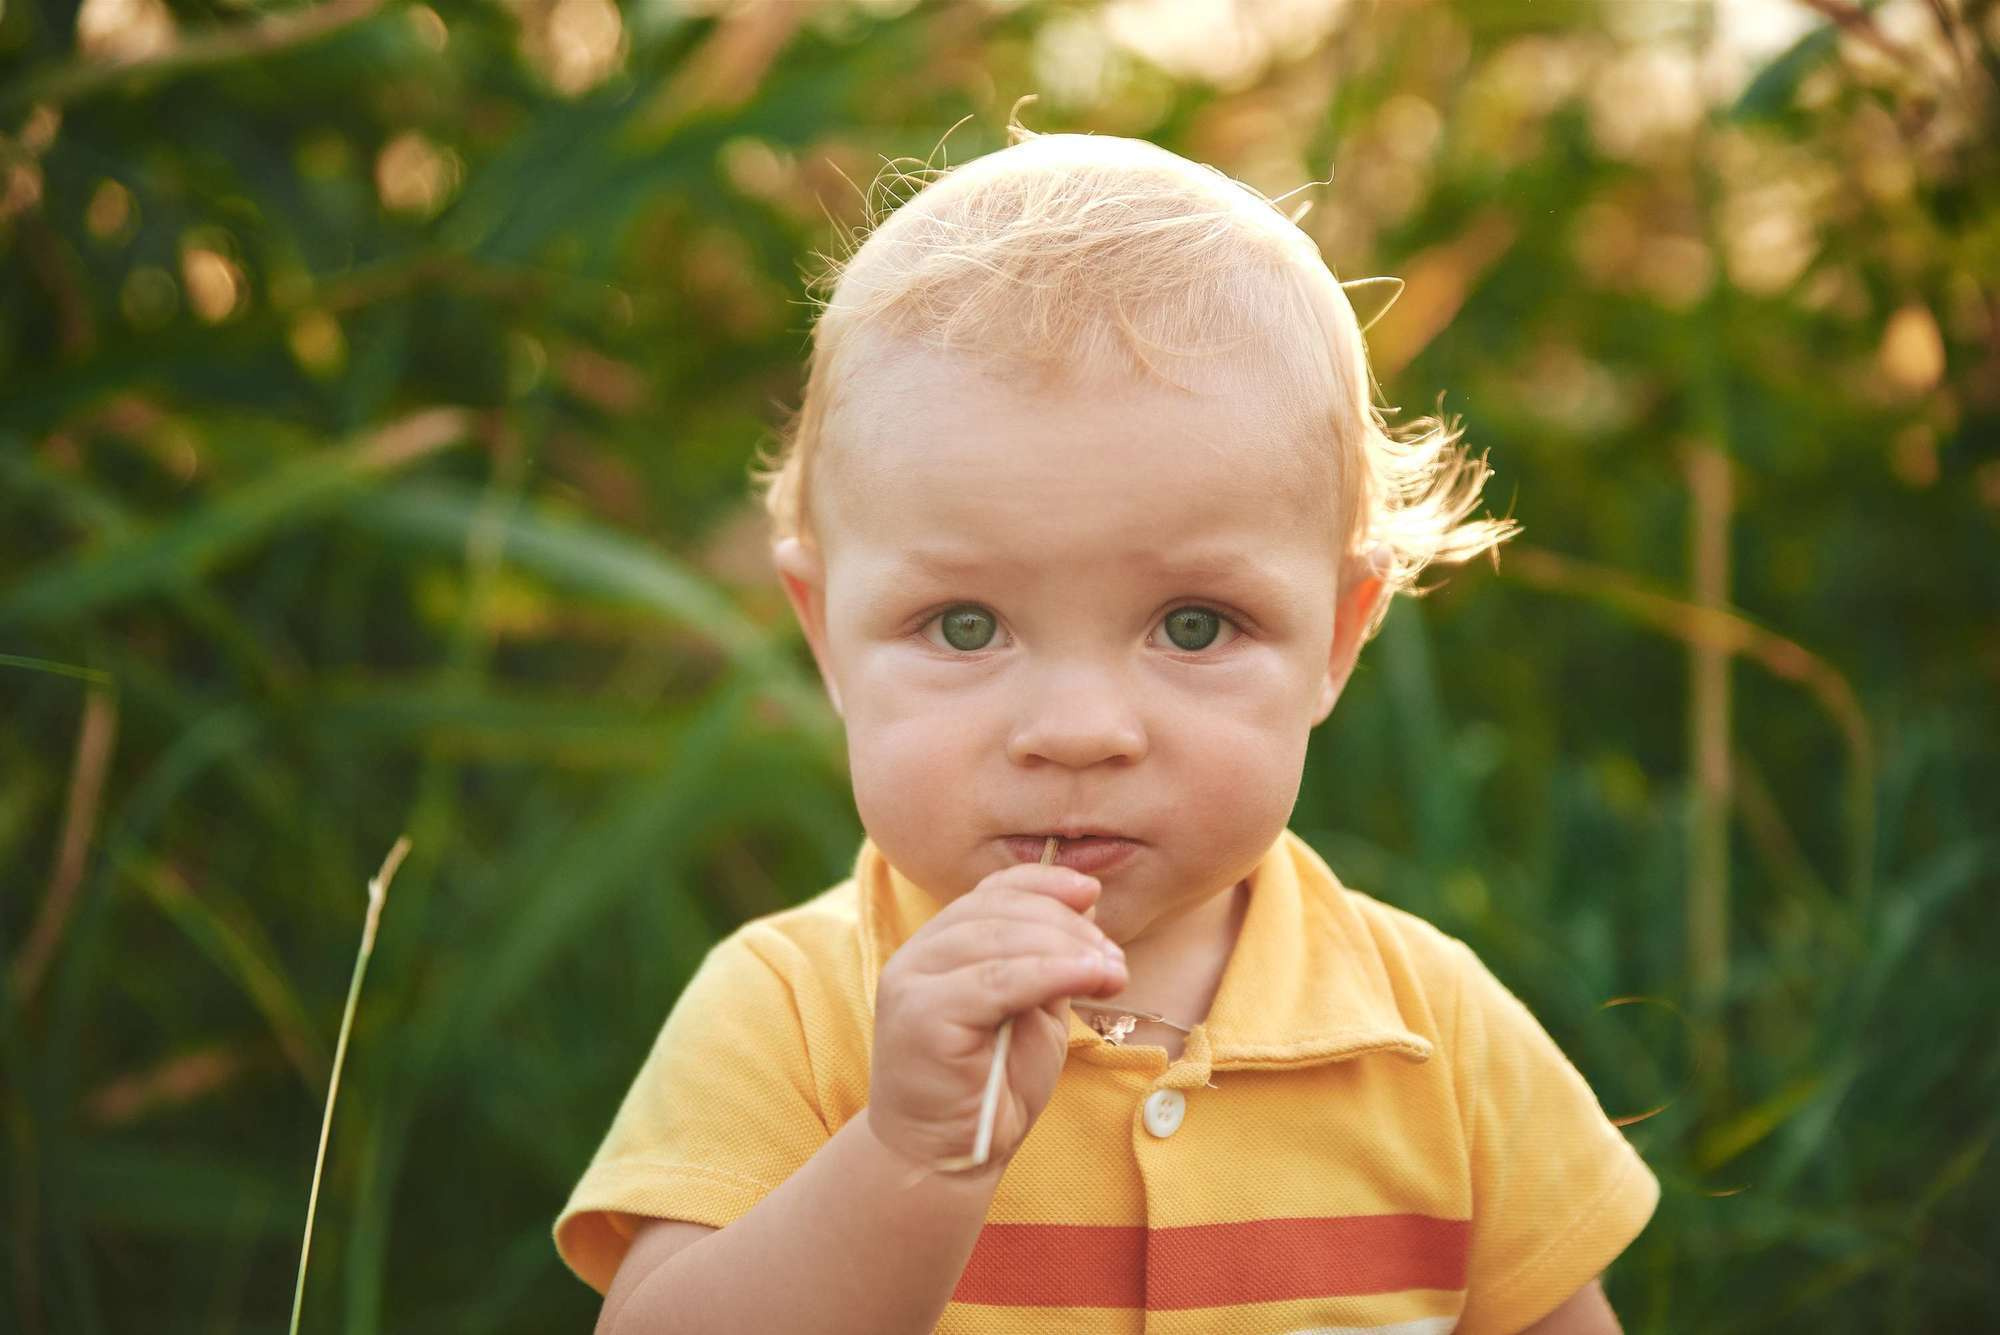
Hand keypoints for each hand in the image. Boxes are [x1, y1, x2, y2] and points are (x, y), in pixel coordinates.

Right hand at [868, 862, 1127, 1174]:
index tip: (1092, 892)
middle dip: (1067, 925)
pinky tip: (1090, 976)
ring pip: (1001, 940)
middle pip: (1000, 911)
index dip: (1044, 883)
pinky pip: (998, 980)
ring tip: (1113, 971)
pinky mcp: (921, 1016)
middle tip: (1114, 957)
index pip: (991, 893)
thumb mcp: (1031, 1011)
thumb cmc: (991, 1087)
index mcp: (937, 947)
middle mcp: (916, 957)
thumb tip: (1086, 905)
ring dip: (1070, 949)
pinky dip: (1052, 972)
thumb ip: (1047, 962)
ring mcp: (912, 983)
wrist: (947, 1159)